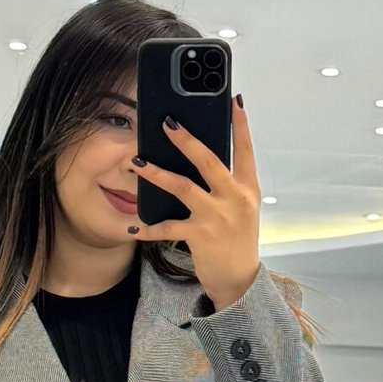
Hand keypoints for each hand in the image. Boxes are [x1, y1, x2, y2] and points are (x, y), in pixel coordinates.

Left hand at [129, 97, 260, 312]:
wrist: (238, 282)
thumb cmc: (237, 242)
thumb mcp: (241, 209)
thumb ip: (228, 185)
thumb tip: (200, 159)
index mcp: (248, 189)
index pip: (246, 150)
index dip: (240, 125)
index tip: (234, 100)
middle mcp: (235, 199)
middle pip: (209, 161)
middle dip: (187, 140)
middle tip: (168, 122)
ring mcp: (217, 217)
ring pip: (183, 187)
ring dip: (157, 173)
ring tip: (137, 162)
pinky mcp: (200, 236)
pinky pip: (168, 227)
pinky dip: (149, 228)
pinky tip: (134, 228)